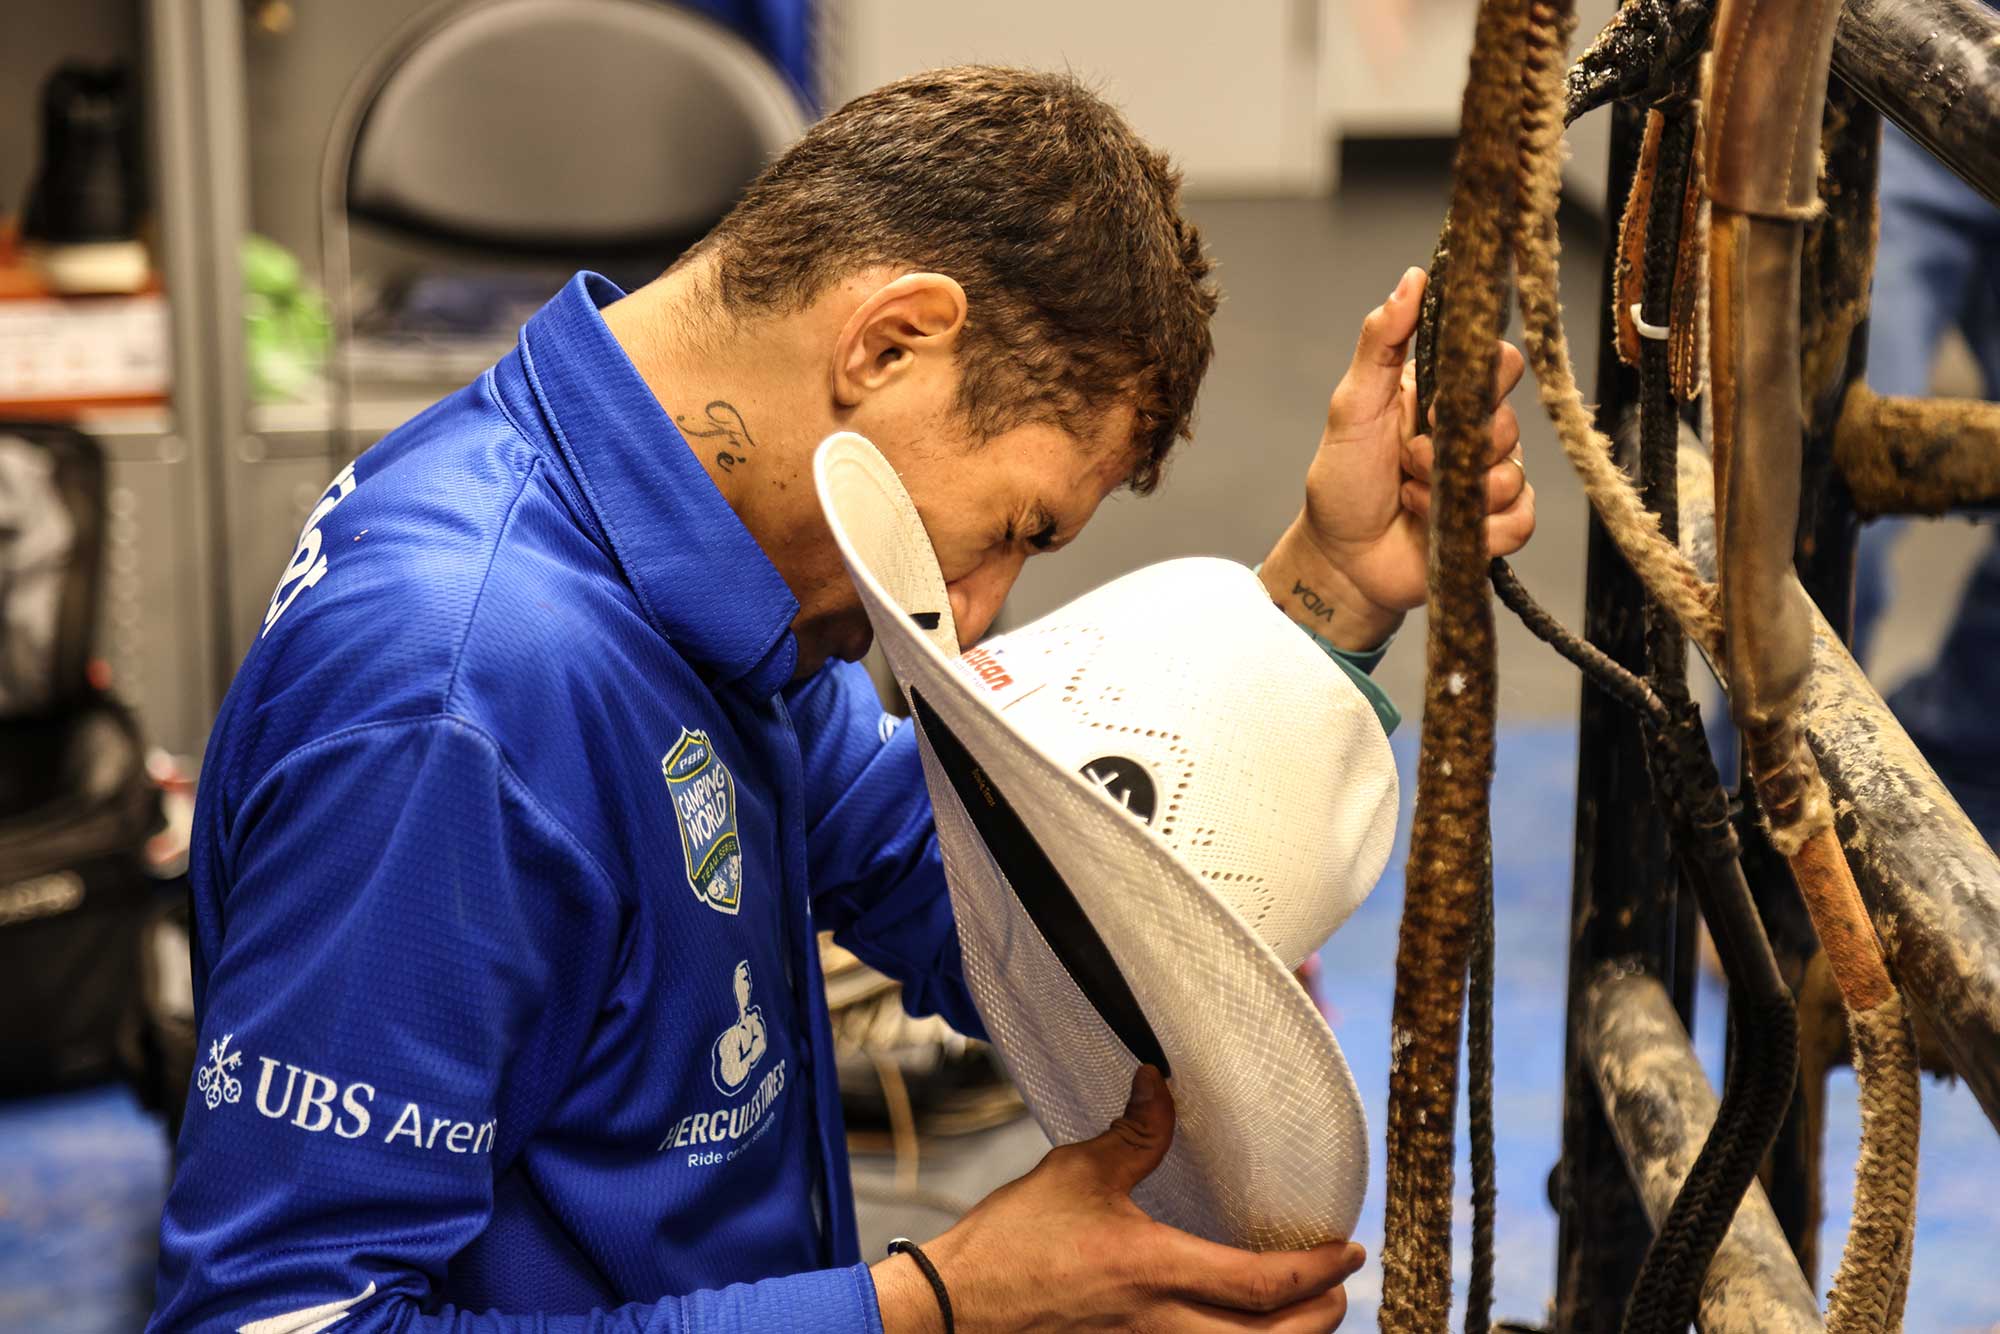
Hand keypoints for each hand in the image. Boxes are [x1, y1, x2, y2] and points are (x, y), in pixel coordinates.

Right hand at [872, 1067, 1363, 1332]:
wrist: (953, 1311)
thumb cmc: (1010, 1245)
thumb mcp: (1077, 1174)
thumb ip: (1135, 1132)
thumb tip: (1161, 1079)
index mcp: (1156, 1271)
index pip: (1264, 1283)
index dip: (1318, 1271)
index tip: (1346, 1251)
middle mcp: (1161, 1327)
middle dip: (1320, 1317)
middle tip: (1338, 1288)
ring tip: (1304, 1314)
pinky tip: (1240, 1330)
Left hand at [1259, 266, 1535, 650]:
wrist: (1340, 560)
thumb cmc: (1343, 480)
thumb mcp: (1353, 404)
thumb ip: (1381, 341)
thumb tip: (1414, 276)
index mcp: (1445, 396)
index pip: (1500, 363)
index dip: (1486, 376)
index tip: (1442, 400)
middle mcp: (1473, 434)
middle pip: (1512, 421)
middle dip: (1455, 447)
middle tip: (1408, 460)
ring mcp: (1488, 482)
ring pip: (1512, 475)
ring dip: (1450, 493)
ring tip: (1409, 498)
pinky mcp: (1496, 528)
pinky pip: (1520, 520)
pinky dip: (1478, 530)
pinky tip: (1438, 530)